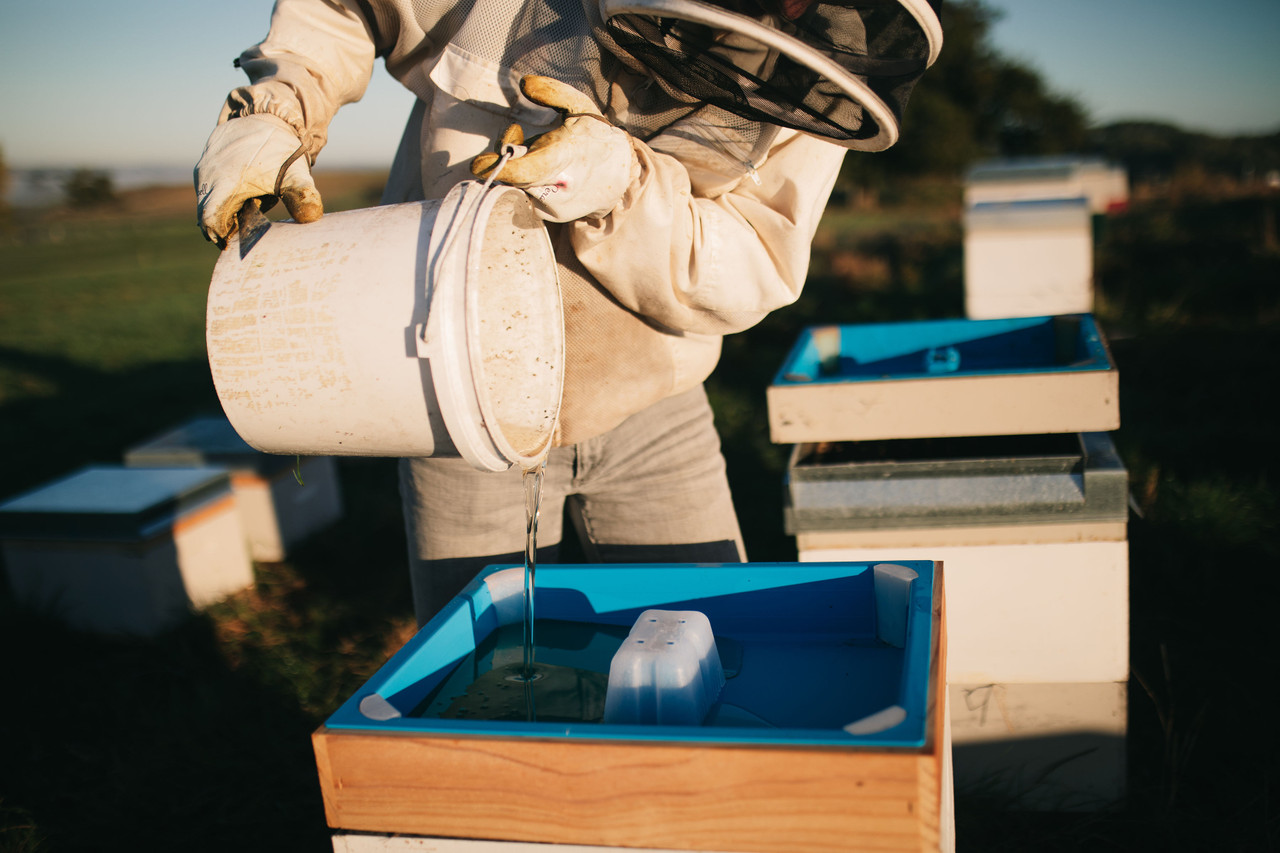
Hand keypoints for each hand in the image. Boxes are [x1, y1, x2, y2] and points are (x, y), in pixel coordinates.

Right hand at [194, 113, 323, 246]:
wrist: (268, 115)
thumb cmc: (281, 148)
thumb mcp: (296, 173)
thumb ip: (302, 195)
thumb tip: (312, 216)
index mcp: (224, 182)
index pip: (209, 221)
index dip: (222, 235)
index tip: (240, 240)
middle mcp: (206, 177)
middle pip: (208, 215)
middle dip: (227, 224)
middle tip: (253, 219)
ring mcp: (203, 170)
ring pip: (210, 202)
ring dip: (228, 209)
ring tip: (254, 199)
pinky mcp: (205, 165)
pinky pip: (210, 189)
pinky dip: (226, 196)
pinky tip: (248, 190)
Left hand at [471, 76, 634, 222]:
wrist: (621, 176)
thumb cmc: (595, 136)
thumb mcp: (579, 106)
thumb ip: (552, 92)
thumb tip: (524, 84)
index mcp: (567, 155)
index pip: (529, 169)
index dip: (502, 167)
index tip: (478, 163)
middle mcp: (560, 186)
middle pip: (514, 177)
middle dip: (504, 158)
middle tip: (515, 134)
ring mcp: (555, 205)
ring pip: (517, 187)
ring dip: (516, 169)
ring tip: (539, 154)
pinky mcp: (551, 215)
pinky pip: (524, 197)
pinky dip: (525, 183)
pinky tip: (543, 173)